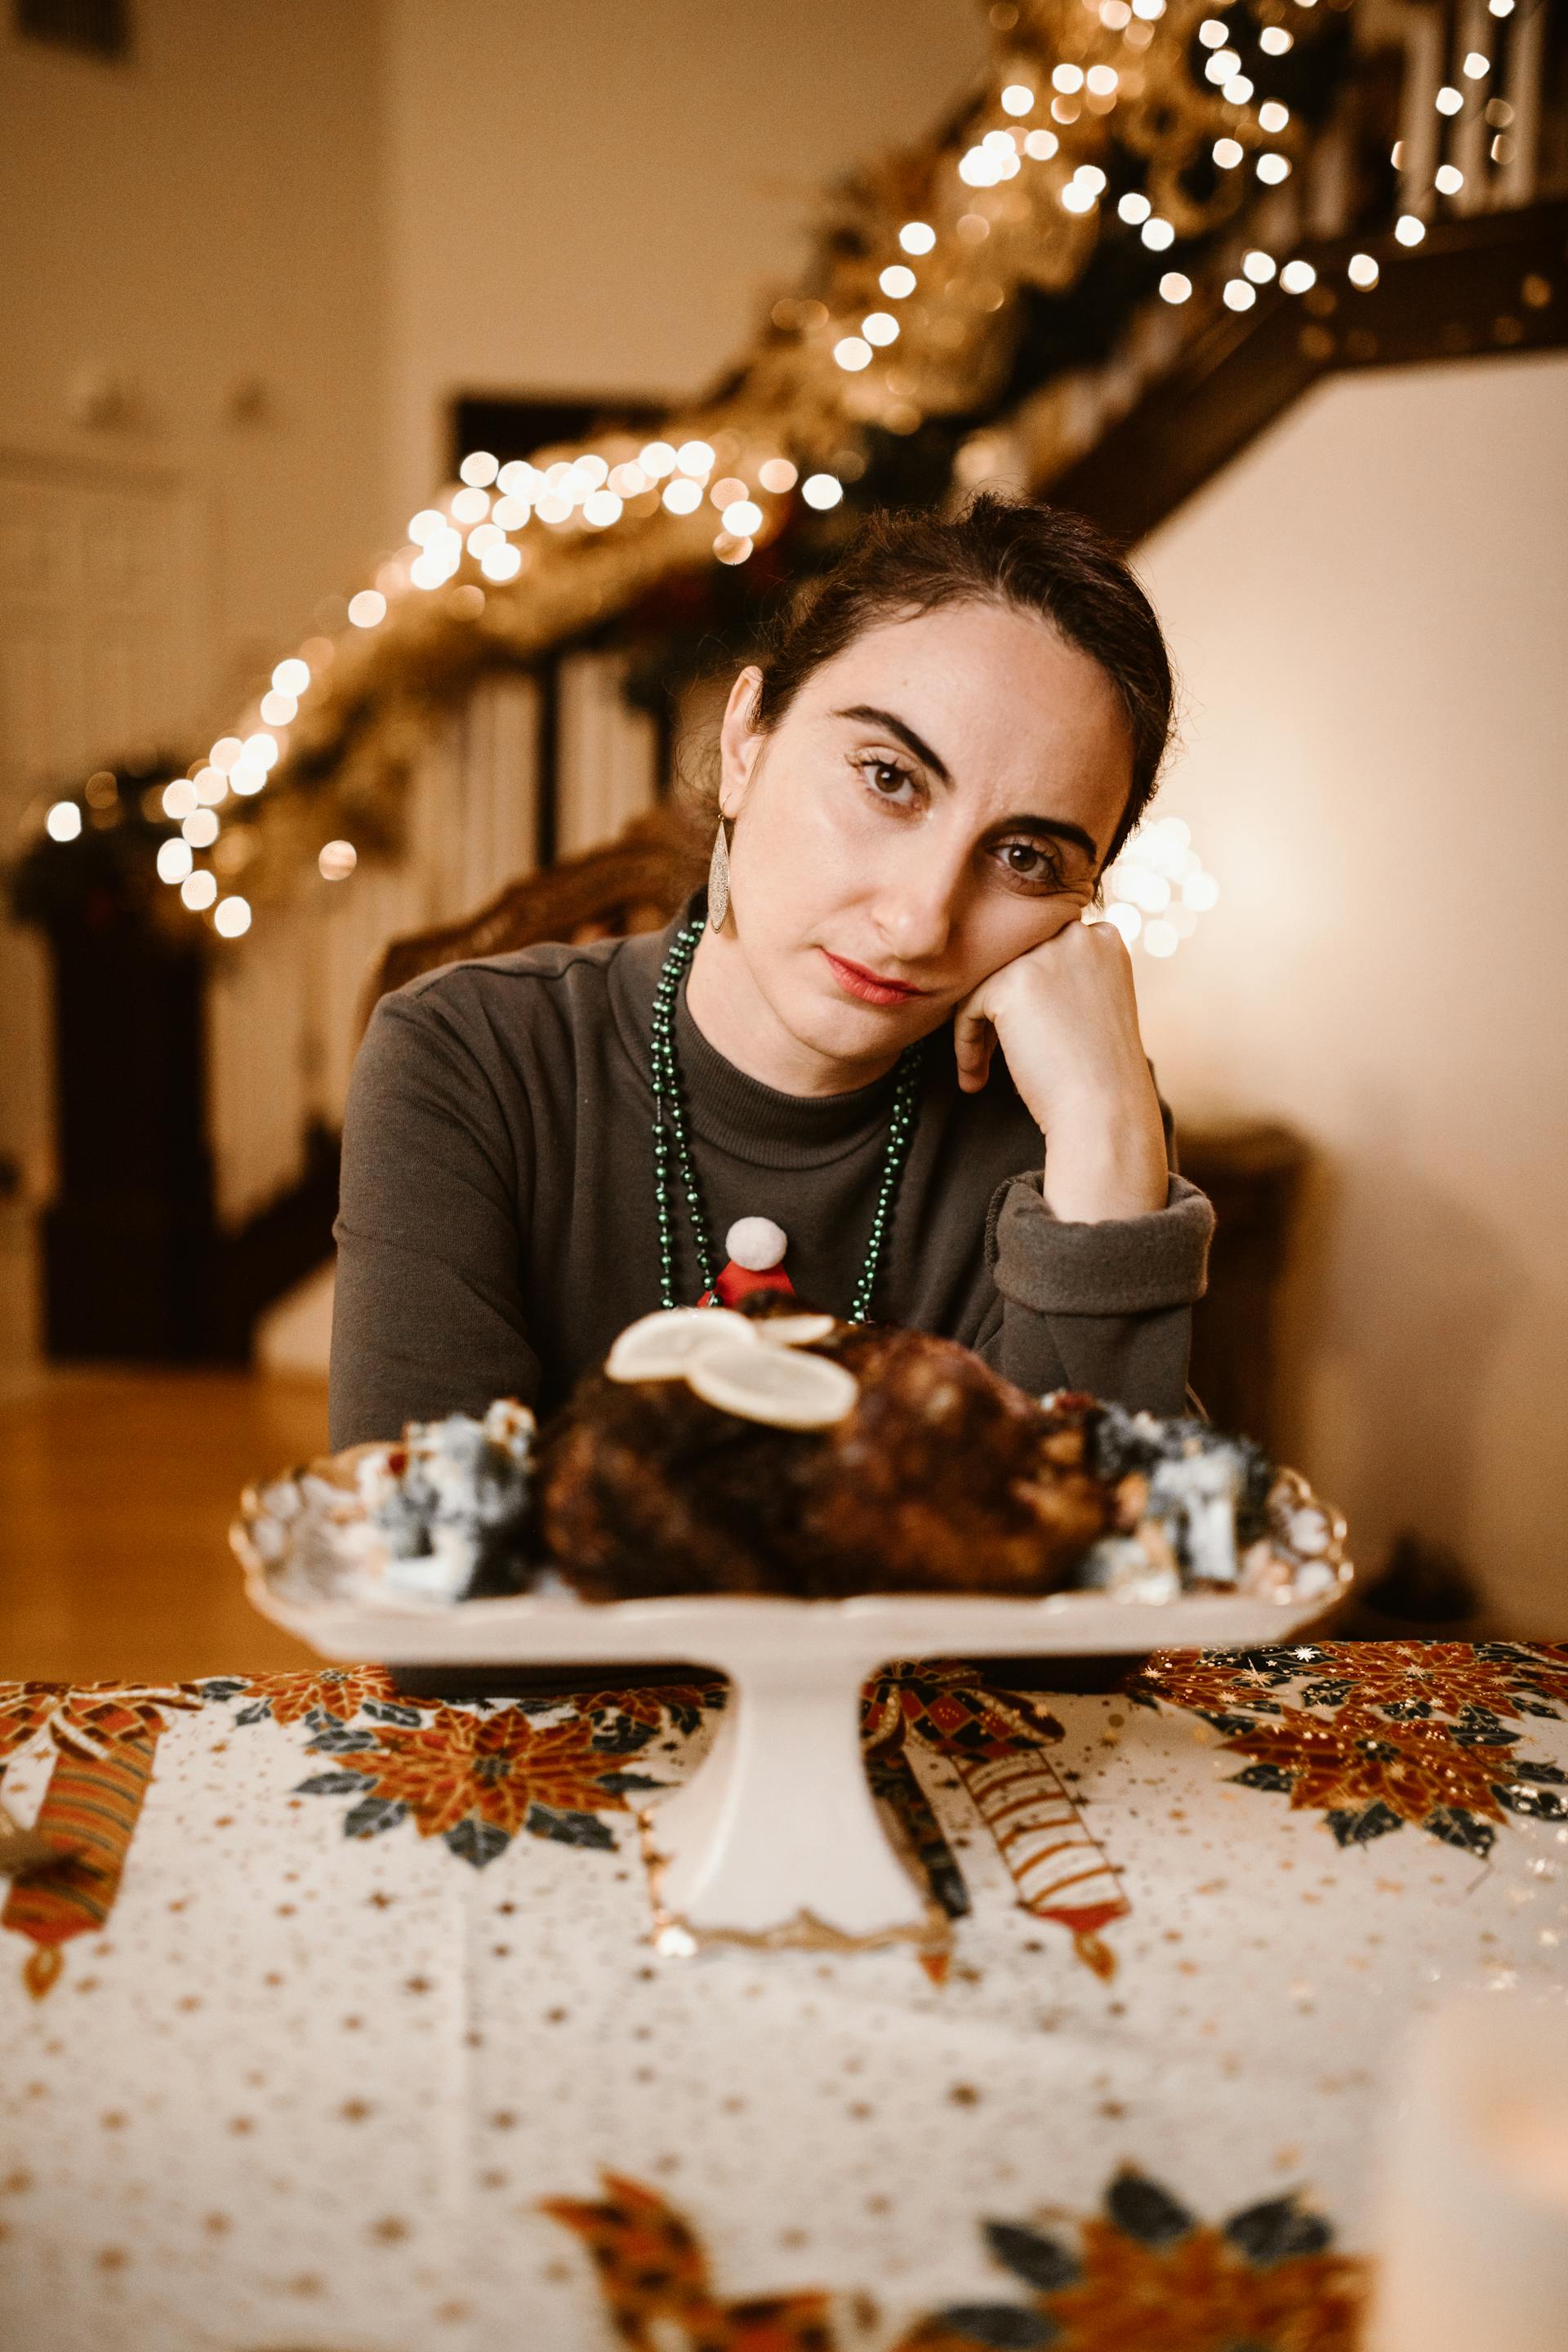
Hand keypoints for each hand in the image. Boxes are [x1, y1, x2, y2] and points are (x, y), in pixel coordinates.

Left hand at [952, 918, 1169, 1221]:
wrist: (1105, 1111)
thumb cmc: (1101, 1074)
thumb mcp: (1095, 1006)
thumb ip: (1063, 978)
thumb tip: (1009, 976)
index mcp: (1104, 938)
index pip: (1042, 949)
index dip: (1026, 993)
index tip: (1022, 1034)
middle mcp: (1078, 936)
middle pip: (1012, 961)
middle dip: (997, 1006)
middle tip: (990, 1054)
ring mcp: (1045, 955)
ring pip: (987, 982)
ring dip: (978, 1027)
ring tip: (979, 1071)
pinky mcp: (1011, 982)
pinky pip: (969, 1007)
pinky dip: (966, 1044)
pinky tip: (976, 1079)